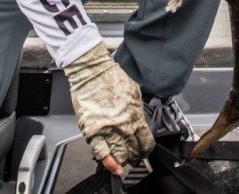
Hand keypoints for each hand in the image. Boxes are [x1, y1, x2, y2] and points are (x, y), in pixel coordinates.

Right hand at [64, 42, 154, 174]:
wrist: (92, 71)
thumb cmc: (111, 77)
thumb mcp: (134, 93)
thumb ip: (137, 111)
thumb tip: (139, 123)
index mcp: (136, 116)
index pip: (146, 142)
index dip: (146, 150)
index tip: (144, 151)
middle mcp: (123, 126)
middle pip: (133, 151)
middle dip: (135, 156)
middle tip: (133, 156)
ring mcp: (107, 130)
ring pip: (119, 155)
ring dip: (123, 160)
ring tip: (123, 160)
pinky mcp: (92, 131)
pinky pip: (101, 153)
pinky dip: (108, 163)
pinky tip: (113, 167)